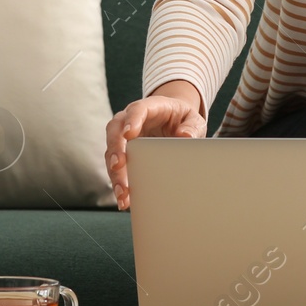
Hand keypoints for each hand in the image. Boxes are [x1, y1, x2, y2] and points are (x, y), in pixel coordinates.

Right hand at [103, 89, 205, 209]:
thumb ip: (192, 127)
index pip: (137, 110)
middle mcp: (130, 120)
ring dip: (115, 173)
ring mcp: (124, 137)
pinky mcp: (123, 153)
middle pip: (115, 131)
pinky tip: (124, 198)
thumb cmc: (183, 119)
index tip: (129, 134)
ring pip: (111, 152)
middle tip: (118, 167)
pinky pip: (116, 167)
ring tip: (122, 193)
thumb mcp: (194, 120)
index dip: (132, 121)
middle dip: (115, 150)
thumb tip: (185, 136)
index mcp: (149, 107)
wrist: (175, 122)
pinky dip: (119, 182)